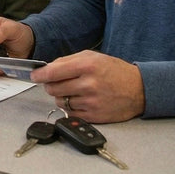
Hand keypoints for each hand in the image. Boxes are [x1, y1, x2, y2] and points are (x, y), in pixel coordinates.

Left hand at [30, 50, 144, 122]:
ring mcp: (91, 102)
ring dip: (62, 97)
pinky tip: (81, 100)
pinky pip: (70, 113)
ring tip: (74, 91)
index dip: (39, 75)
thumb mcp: (93, 57)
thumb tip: (47, 68)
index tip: (34, 76)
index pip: (53, 72)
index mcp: (87, 66)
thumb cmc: (115, 71)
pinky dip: (71, 107)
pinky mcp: (93, 116)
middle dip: (51, 85)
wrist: (139, 90)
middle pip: (53, 89)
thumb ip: (68, 61)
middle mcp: (88, 84)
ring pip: (60, 102)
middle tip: (59, 82)